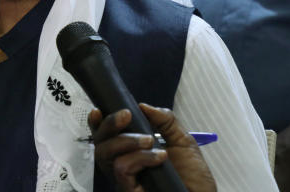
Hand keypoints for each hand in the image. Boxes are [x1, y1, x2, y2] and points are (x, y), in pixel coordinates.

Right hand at [89, 103, 214, 191]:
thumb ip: (166, 120)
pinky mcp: (129, 189)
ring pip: (105, 154)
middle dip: (110, 124)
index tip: (99, 110)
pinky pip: (122, 168)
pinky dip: (138, 157)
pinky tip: (158, 157)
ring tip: (150, 140)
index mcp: (131, 151)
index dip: (97, 123)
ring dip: (126, 140)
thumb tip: (144, 106)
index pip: (105, 136)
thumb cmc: (192, 175)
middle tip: (127, 116)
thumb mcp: (182, 141)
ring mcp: (124, 178)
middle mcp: (122, 164)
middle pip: (99, 143)